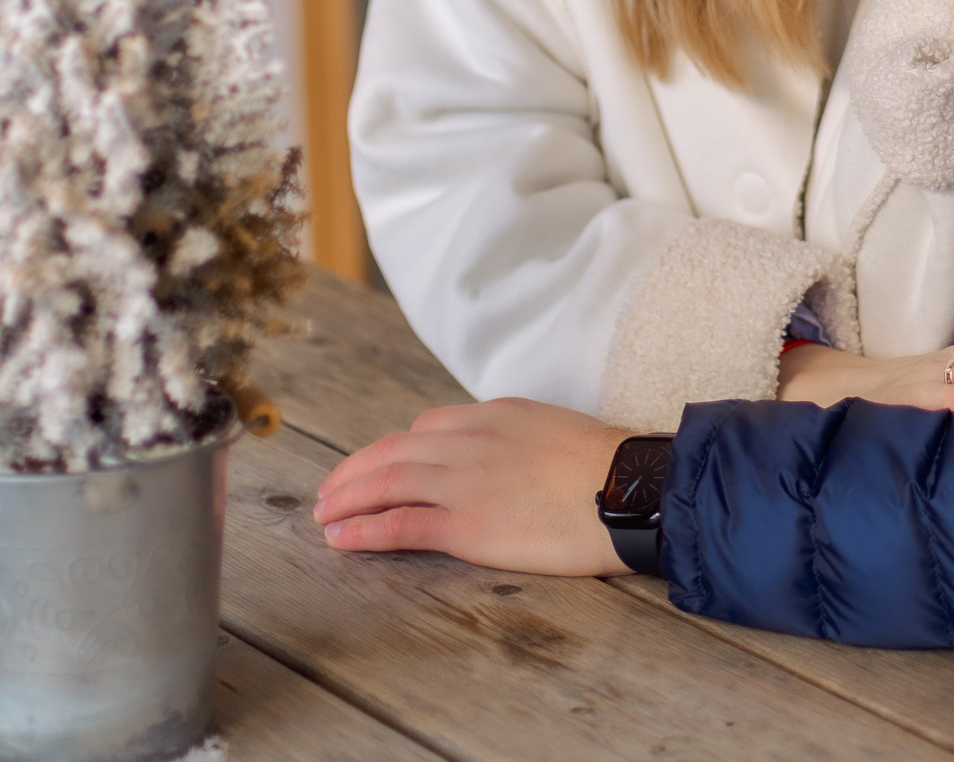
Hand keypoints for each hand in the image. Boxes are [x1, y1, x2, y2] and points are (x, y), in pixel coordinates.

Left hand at [314, 398, 630, 575]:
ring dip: (346, 499)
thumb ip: (520, 439)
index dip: (393, 449)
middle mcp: (468, 440)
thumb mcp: (556, 430)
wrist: (630, 487)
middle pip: (392, 452)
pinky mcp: (465, 523)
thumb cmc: (611, 466)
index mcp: (493, 415)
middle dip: (354, 472)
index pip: (426, 427)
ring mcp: (463, 481)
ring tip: (323, 515)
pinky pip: (398, 523)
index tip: (377, 464)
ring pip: (385, 483)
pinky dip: (363, 530)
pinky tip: (341, 539)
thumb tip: (512, 458)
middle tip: (330, 492)